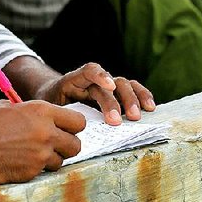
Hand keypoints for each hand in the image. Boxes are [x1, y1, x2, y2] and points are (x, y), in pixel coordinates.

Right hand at [0, 100, 84, 184]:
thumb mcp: (7, 107)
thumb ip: (29, 112)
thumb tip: (41, 117)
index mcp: (41, 111)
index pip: (78, 121)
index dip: (72, 126)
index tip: (64, 128)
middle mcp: (46, 132)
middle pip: (76, 144)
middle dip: (66, 145)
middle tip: (53, 144)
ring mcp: (40, 155)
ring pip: (61, 161)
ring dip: (51, 158)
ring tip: (33, 153)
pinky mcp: (31, 172)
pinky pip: (43, 171)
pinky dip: (35, 168)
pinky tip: (20, 161)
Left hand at [33, 62, 155, 125]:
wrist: (54, 98)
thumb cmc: (53, 105)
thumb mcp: (51, 109)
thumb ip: (62, 115)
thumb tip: (71, 131)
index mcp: (74, 81)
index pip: (89, 71)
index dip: (100, 75)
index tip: (109, 86)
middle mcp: (94, 81)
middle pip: (108, 84)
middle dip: (114, 102)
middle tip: (116, 121)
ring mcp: (107, 85)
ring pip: (124, 85)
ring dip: (132, 100)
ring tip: (136, 116)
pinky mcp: (117, 93)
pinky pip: (132, 90)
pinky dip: (142, 96)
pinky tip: (150, 107)